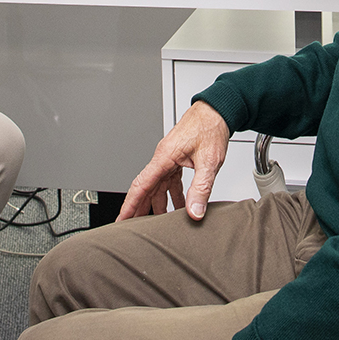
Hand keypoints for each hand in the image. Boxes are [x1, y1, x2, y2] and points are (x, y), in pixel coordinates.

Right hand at [119, 101, 230, 220]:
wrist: (217, 111)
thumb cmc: (210, 127)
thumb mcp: (209, 161)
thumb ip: (201, 188)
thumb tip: (195, 211)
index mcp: (164, 157)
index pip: (141, 185)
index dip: (130, 204)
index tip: (122, 220)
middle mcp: (163, 158)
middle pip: (146, 188)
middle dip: (140, 209)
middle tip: (134, 228)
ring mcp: (170, 158)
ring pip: (158, 186)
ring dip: (159, 204)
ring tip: (159, 223)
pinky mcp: (178, 159)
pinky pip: (170, 180)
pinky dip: (172, 194)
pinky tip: (179, 206)